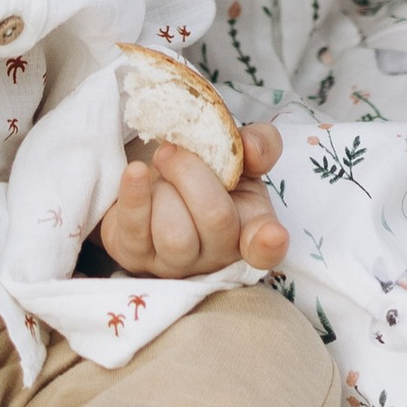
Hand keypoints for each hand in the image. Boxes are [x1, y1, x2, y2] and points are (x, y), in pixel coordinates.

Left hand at [98, 124, 288, 276]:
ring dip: (164, 187)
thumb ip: (259, 144)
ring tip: (159, 169)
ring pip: (175, 236)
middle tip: (174, 150)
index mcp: (250, 226)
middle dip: (191, 173)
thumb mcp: (238, 155)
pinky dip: (134, 194)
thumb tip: (251, 147)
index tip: (271, 235)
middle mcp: (217, 254)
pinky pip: (135, 229)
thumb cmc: (206, 172)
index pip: (266, 249)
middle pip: (215, 219)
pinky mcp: (136, 256)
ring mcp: (175, 263)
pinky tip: (136, 171)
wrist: (157, 179)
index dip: (270, 245)